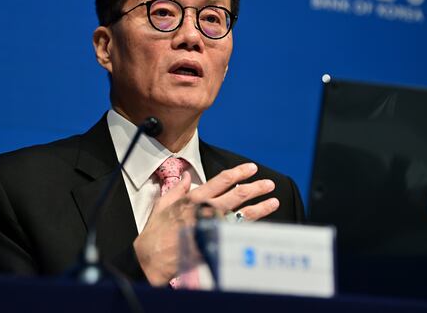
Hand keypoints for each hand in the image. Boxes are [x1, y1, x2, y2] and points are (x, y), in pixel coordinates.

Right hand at [133, 163, 279, 284]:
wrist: (152, 258)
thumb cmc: (155, 232)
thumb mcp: (162, 204)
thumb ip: (177, 189)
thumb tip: (186, 175)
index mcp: (192, 198)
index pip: (221, 180)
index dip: (238, 172)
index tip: (251, 168)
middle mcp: (205, 210)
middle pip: (237, 195)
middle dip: (255, 187)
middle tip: (268, 183)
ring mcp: (212, 227)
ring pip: (242, 214)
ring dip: (260, 207)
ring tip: (273, 201)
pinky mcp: (215, 242)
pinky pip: (237, 233)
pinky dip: (251, 228)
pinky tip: (263, 225)